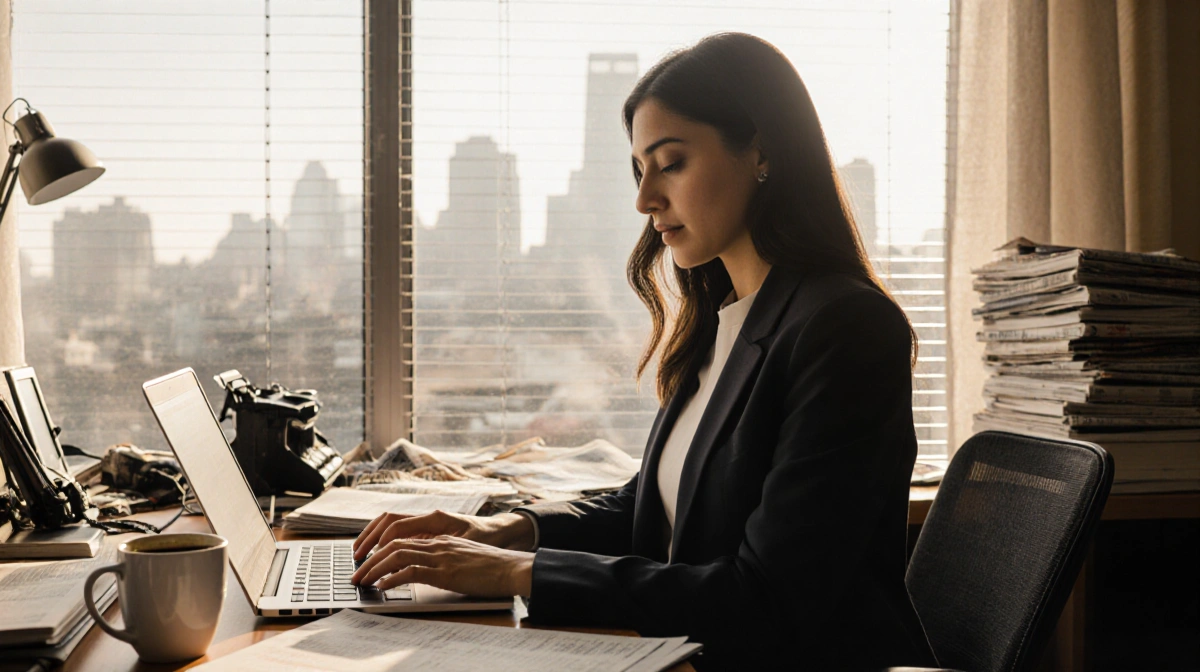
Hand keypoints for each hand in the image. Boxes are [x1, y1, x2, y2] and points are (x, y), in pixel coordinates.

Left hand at [350, 535, 533, 597]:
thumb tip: (421, 569)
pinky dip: (392, 578)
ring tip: (362, 581)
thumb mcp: (462, 557)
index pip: (400, 535)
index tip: (365, 559)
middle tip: (355, 574)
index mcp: (440, 537)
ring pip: (397, 554)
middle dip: (368, 558)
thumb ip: (442, 558)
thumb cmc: (491, 566)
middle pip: (392, 542)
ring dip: (374, 568)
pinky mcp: (446, 571)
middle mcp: (437, 542)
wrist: (512, 568)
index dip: (378, 546)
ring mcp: (441, 555)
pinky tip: (382, 587)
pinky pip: (411, 571)